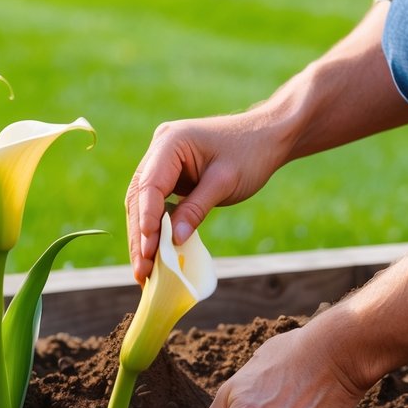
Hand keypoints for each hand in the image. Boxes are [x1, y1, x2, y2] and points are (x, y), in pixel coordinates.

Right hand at [125, 111, 289, 282]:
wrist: (268, 136)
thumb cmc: (250, 153)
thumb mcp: (224, 182)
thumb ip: (196, 210)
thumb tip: (172, 242)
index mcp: (169, 142)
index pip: (149, 186)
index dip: (147, 220)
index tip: (148, 250)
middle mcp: (159, 149)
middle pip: (139, 198)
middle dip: (140, 236)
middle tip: (142, 271)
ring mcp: (162, 162)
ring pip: (143, 204)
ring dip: (143, 237)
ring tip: (144, 271)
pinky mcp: (170, 175)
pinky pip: (156, 204)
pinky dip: (156, 228)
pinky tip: (155, 254)